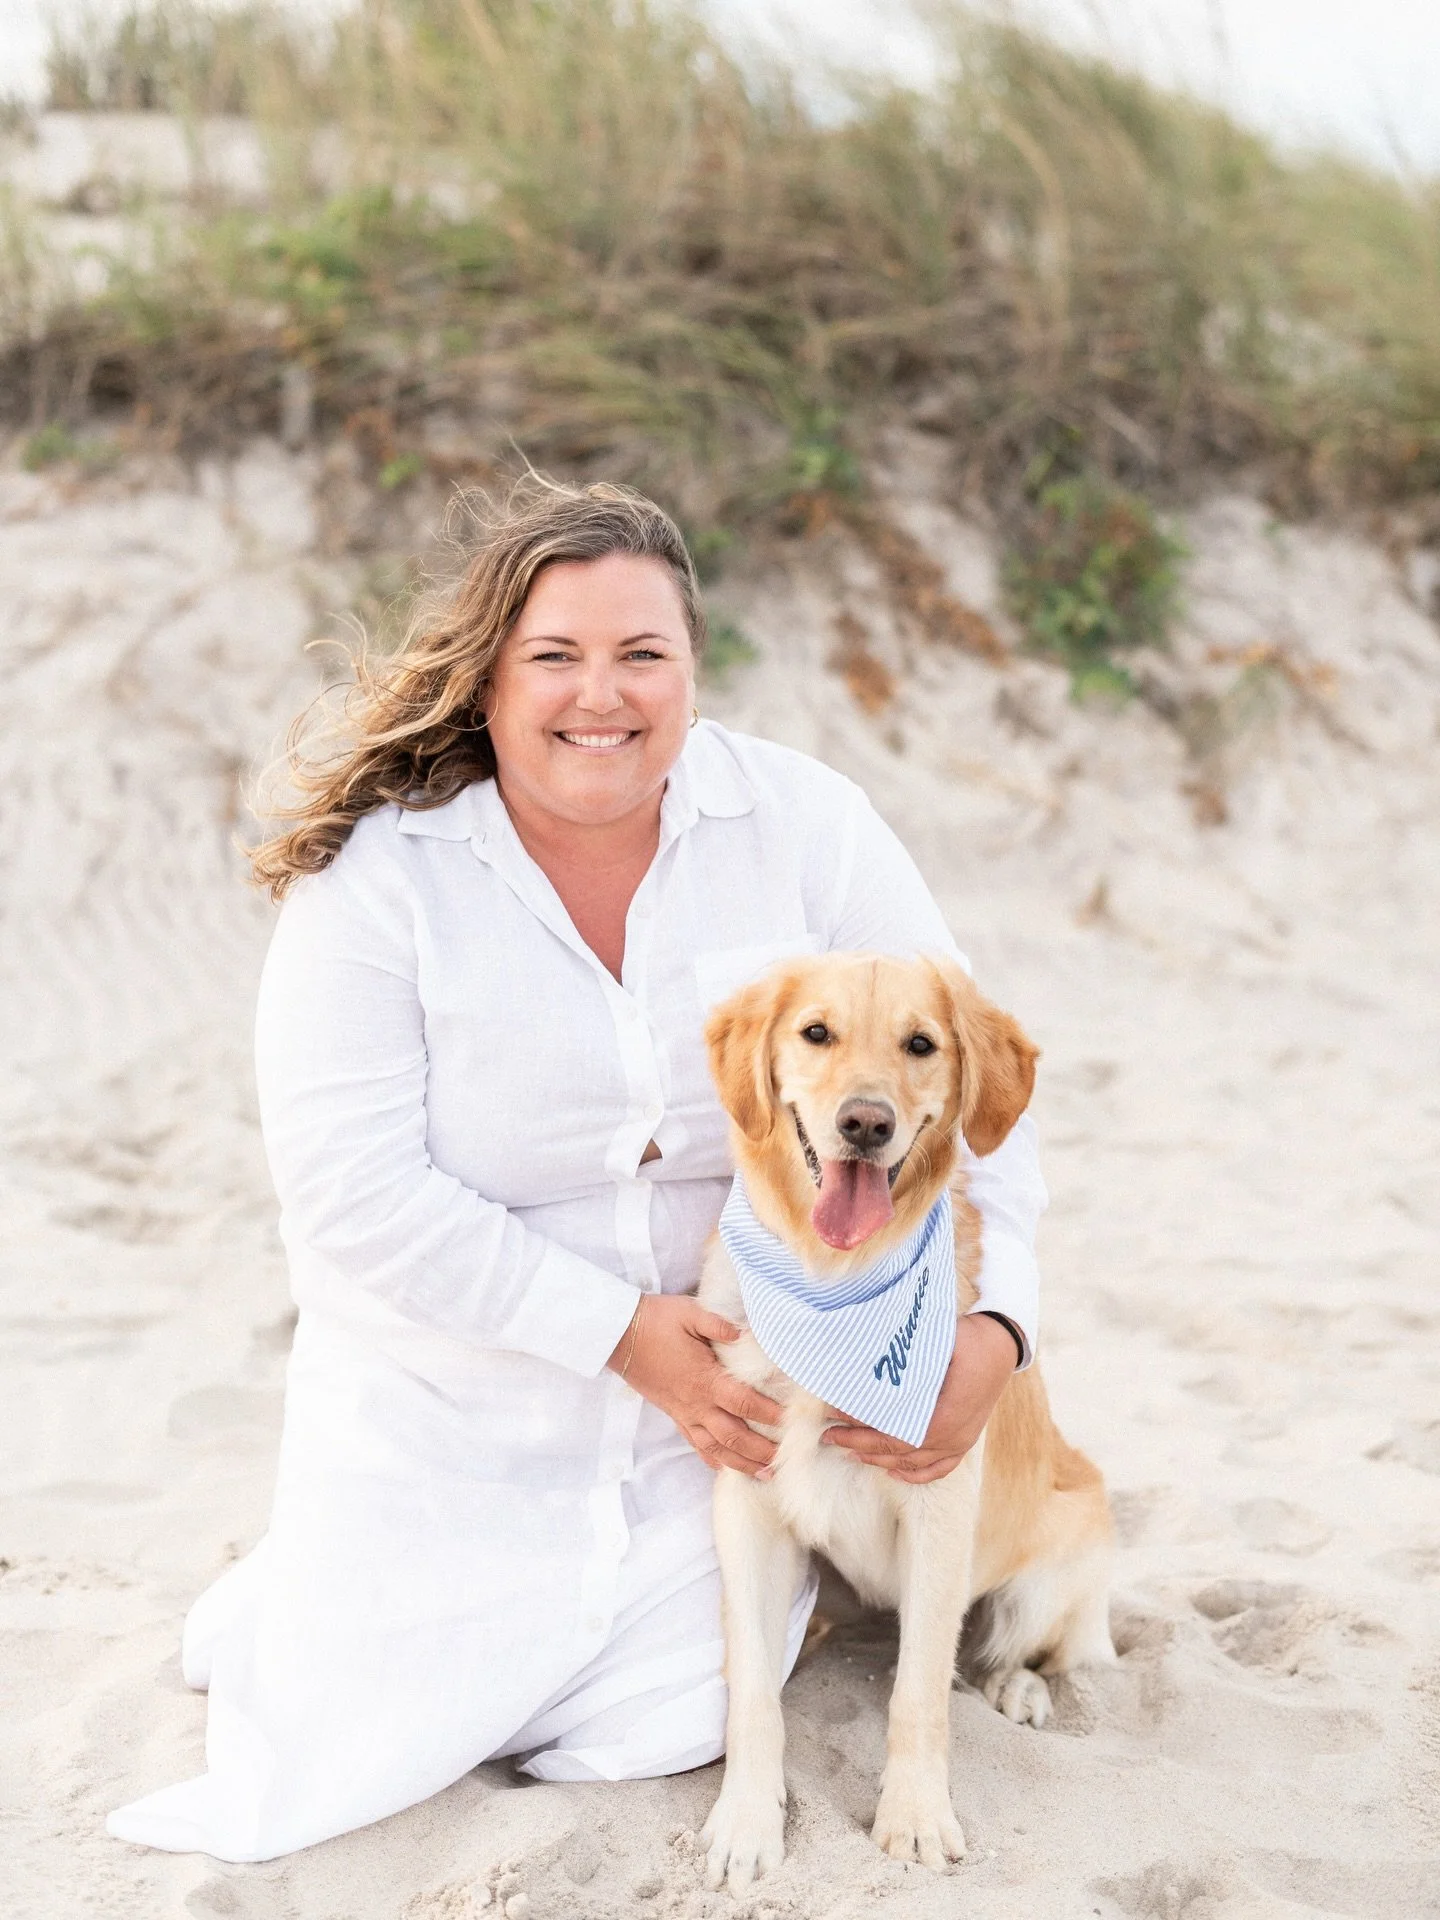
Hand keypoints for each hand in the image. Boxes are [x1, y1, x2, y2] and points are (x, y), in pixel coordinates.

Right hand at [607, 1294, 782, 1478]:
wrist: (619, 1335)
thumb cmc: (656, 1320)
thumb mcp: (690, 1313)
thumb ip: (720, 1324)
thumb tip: (747, 1334)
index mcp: (705, 1379)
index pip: (744, 1402)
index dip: (769, 1414)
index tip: (792, 1421)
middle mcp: (696, 1403)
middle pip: (734, 1436)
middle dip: (761, 1451)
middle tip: (786, 1460)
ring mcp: (684, 1412)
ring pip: (716, 1447)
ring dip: (741, 1463)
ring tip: (765, 1474)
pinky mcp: (674, 1414)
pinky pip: (695, 1443)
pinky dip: (712, 1458)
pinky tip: (724, 1467)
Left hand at [820, 1311, 1017, 1483]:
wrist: (1003, 1344)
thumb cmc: (970, 1339)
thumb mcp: (939, 1342)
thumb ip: (908, 1364)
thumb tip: (865, 1368)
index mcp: (947, 1415)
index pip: (896, 1434)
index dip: (863, 1431)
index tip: (835, 1418)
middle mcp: (955, 1436)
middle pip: (900, 1452)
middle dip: (862, 1444)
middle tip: (830, 1435)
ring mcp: (961, 1441)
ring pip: (915, 1463)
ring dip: (880, 1459)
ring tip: (850, 1449)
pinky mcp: (965, 1440)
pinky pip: (939, 1468)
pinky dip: (915, 1474)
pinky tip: (892, 1471)